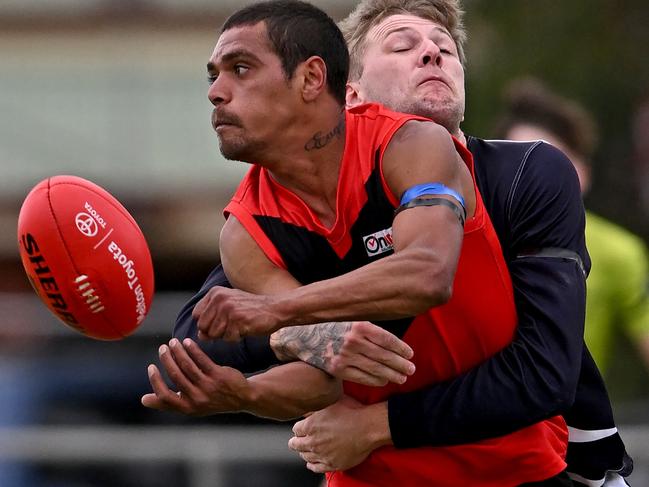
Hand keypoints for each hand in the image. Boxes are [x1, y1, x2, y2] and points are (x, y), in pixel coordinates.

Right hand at [141, 338, 252, 414]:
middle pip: (176, 376)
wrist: (241, 398)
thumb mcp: (190, 406)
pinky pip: (202, 359)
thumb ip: (168, 403)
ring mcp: (208, 387)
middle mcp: (197, 399)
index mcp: (187, 408)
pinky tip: (187, 342)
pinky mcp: (218, 375)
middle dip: (166, 359)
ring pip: (187, 365)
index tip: (151, 367)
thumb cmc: (211, 400)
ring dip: (178, 351)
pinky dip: (192, 349)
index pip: (165, 397)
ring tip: (173, 342)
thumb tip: (143, 399)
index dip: (155, 381)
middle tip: (162, 348)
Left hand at [193, 287, 279, 340]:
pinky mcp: (237, 320)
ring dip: (226, 335)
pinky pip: (228, 338)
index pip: (197, 316)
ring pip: (214, 334)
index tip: (221, 321)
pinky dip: (236, 338)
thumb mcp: (228, 306)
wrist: (275, 309)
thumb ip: (211, 317)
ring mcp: (228, 309)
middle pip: (203, 327)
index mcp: (215, 292)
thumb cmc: (251, 309)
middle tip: (231, 325)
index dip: (207, 323)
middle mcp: (219, 298)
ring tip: (239, 326)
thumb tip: (200, 335)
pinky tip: (245, 328)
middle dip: (215, 332)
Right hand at [271, 321, 414, 385]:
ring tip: (402, 377)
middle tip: (411, 369)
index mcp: (359, 326)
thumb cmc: (330, 328)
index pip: (387, 339)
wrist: (302, 336)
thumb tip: (392, 344)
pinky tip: (384, 381)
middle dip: (401, 364)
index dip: (401, 348)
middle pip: (384, 356)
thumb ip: (368, 331)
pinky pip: (362, 378)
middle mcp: (353, 341)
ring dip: (392, 374)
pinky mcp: (338, 369)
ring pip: (376, 368)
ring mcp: (345, 356)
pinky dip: (376, 380)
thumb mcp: (350, 322)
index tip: (410, 354)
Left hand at [288, 396, 391, 472]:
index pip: (295, 430)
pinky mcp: (332, 464)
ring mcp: (322, 455)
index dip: (299, 428)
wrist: (368, 427)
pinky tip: (312, 462)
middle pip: (296, 445)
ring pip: (305, 457)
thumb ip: (315, 407)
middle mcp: (313, 442)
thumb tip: (306, 410)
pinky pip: (316, 468)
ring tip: (307, 449)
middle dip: (297, 441)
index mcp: (310, 425)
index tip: (302, 428)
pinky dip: (312, 464)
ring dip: (304, 452)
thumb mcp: (331, 402)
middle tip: (299, 439)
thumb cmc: (352, 412)